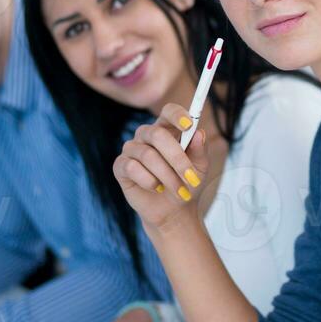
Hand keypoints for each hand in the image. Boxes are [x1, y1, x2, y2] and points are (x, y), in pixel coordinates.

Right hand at [112, 102, 211, 236]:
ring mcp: (131, 149)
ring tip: (180, 191)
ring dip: (167, 176)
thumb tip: (200, 133)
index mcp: (167, 128)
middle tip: (191, 177)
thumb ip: (200, 150)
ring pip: (147, 155)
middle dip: (177, 158)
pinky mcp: (120, 166)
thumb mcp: (200, 168)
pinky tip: (156, 187)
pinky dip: (149, 181)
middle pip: (157, 134)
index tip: (189, 125)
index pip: (169, 111)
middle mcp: (147, 134)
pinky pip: (132, 168)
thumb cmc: (187, 183)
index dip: (177, 115)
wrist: (172, 210)